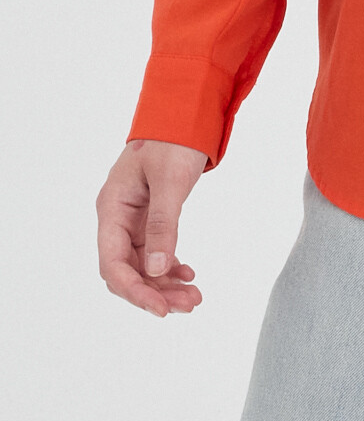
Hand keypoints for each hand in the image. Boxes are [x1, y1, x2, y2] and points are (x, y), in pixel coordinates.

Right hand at [97, 138, 209, 316]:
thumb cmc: (174, 138)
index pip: (113, 263)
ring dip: (165, 283)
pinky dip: (170, 265)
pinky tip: (188, 274)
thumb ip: (163, 224)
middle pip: (127, 269)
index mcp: (112, 207)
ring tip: (194, 296)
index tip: (160, 309)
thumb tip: (158, 270)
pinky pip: (154, 251)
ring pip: (143, 264)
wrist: (185, 111)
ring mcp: (132, 218)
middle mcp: (117, 216)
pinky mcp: (149, 216)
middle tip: (190, 304)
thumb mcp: (170, 180)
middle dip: (155, 291)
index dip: (135, 290)